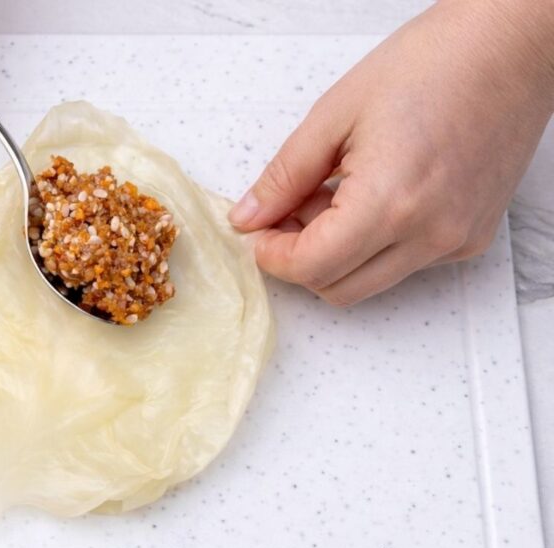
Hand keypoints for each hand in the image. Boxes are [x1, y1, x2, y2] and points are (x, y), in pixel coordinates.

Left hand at [229, 0, 553, 305]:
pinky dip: (374, 244)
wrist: (508, 48)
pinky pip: (405, 264)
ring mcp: (456, 240)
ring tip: (331, 195)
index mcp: (390, 202)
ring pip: (370, 282)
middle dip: (299, 259)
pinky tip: (370, 197)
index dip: (272, 256)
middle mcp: (429, 233)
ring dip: (336, 254)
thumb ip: (285, 176)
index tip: (258, 231)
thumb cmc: (431, 64)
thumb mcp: (334, 116)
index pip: (311, 268)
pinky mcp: (471, 238)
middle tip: (286, 212)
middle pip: (338, 288)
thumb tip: (249, 217)